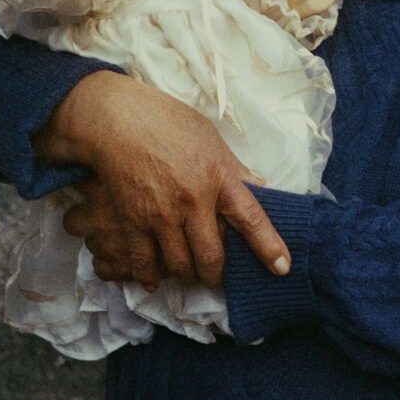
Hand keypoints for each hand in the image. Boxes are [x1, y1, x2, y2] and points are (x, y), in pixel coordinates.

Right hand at [35, 71, 290, 290]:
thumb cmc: (167, 122)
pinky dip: (151, 276)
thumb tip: (258, 185)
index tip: (282, 268)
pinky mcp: (133, 221)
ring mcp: (161, 213)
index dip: (268, 246)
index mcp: (218, 176)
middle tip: (218, 276)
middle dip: (217, 274)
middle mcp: (193, 200)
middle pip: (212, 256)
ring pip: (180, 265)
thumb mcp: (210, 138)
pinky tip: (155, 279)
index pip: (251, 218)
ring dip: (187, 275)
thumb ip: (233, 167)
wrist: (117, 120)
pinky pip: (144, 262)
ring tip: (190, 273)